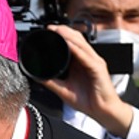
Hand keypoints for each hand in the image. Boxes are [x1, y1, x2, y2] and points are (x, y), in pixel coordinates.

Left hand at [41, 24, 133, 138]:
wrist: (102, 111)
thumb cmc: (87, 100)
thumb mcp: (63, 89)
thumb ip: (51, 82)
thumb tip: (36, 76)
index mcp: (80, 63)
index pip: (71, 44)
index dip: (61, 36)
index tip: (47, 31)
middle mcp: (88, 60)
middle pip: (77, 40)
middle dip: (63, 32)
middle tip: (50, 28)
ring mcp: (94, 62)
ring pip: (82, 45)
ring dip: (69, 36)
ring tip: (58, 30)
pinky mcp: (99, 69)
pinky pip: (87, 57)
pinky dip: (78, 50)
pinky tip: (70, 45)